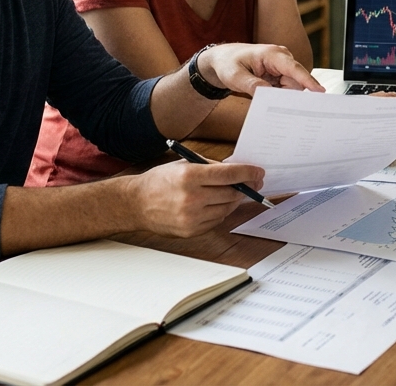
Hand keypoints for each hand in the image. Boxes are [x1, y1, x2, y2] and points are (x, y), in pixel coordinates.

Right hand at [132, 159, 266, 236]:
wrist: (136, 204)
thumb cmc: (160, 181)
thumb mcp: (183, 164)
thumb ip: (211, 167)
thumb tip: (237, 171)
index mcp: (189, 176)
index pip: (228, 175)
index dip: (248, 173)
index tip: (258, 172)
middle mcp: (191, 198)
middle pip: (231, 193)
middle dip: (245, 187)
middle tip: (253, 182)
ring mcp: (191, 217)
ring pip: (227, 208)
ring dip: (234, 200)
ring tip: (234, 192)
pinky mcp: (191, 231)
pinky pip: (217, 220)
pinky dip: (221, 211)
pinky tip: (217, 204)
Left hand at [198, 42, 323, 94]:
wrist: (223, 60)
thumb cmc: (228, 63)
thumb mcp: (234, 76)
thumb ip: (251, 85)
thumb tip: (268, 94)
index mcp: (272, 54)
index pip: (294, 68)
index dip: (308, 80)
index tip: (320, 92)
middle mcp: (282, 58)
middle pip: (295, 82)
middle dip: (286, 95)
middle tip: (269, 102)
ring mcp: (283, 67)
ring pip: (292, 88)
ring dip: (280, 96)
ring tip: (261, 95)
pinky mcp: (281, 75)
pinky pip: (286, 90)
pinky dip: (278, 95)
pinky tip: (265, 95)